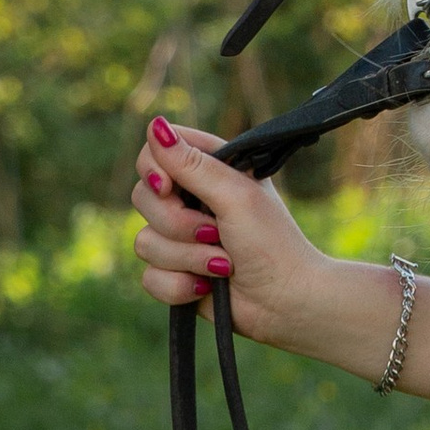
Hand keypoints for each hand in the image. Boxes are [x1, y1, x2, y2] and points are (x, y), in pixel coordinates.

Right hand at [126, 117, 327, 348]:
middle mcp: (191, 200)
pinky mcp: (175, 273)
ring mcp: (181, 238)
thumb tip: (155, 125)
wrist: (286, 303)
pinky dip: (180, 286)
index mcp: (210, 170)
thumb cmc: (272, 243)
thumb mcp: (235, 195)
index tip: (170, 189)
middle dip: (176, 224)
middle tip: (214, 233)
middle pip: (142, 197)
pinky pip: (149, 277)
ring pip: (144, 241)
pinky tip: (207, 288)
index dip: (155, 170)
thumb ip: (193, 164)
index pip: (157, 151)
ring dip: (187, 258)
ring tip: (223, 265)